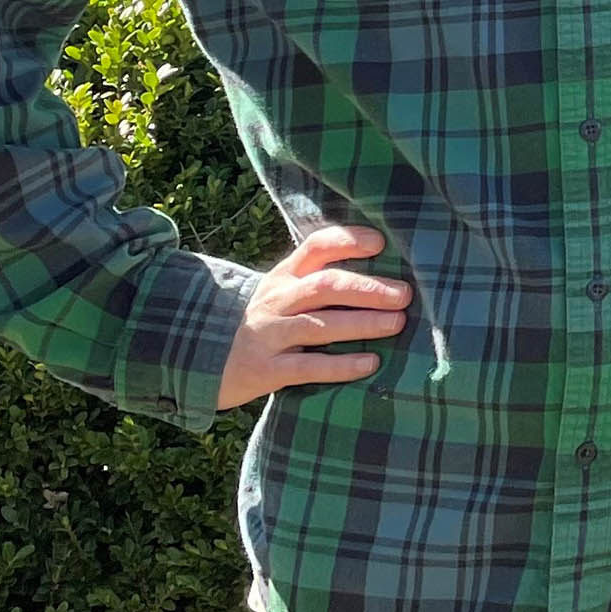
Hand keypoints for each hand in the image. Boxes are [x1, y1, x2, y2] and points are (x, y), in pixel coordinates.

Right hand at [216, 225, 411, 410]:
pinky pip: (307, 367)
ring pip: (319, 325)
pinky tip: (370, 362)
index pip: (316, 247)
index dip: (348, 241)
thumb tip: (384, 275)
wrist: (206, 363)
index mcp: (284, 276)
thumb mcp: (282, 294)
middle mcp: (276, 300)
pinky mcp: (266, 370)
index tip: (381, 242)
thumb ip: (319, 281)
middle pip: (325, 286)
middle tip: (404, 294)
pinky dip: (341, 365)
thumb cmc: (264, 324)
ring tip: (397, 323)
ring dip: (362, 323)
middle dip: (368, 288)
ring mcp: (269, 335)